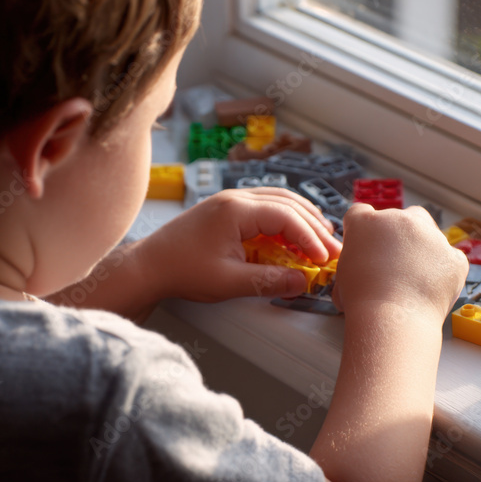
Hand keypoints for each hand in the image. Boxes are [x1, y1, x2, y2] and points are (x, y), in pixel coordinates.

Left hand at [140, 187, 342, 301]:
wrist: (148, 266)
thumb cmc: (181, 271)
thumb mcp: (229, 282)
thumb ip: (269, 281)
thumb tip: (302, 283)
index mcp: (235, 210)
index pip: (286, 216)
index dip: (310, 238)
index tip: (323, 259)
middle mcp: (234, 198)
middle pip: (287, 203)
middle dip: (314, 227)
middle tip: (333, 251)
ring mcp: (229, 201)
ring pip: (278, 201)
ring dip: (302, 220)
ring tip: (321, 241)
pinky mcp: (226, 210)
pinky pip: (264, 207)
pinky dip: (284, 220)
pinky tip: (294, 237)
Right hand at [332, 204, 466, 321]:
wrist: (392, 318)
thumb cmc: (362, 300)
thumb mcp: (343, 272)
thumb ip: (355, 258)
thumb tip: (362, 265)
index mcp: (365, 222)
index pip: (362, 213)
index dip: (366, 229)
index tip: (368, 244)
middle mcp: (399, 220)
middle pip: (403, 218)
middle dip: (400, 235)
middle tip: (395, 263)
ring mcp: (430, 235)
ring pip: (430, 234)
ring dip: (424, 250)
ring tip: (414, 279)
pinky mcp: (453, 256)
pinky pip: (450, 258)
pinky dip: (444, 270)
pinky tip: (431, 287)